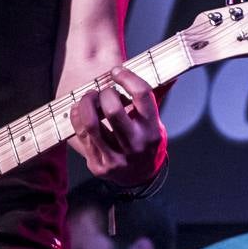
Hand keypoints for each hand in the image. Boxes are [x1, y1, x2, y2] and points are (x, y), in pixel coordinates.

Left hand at [71, 65, 166, 187]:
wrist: (140, 177)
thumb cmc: (146, 141)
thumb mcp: (156, 121)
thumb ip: (158, 96)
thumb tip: (171, 73)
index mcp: (152, 129)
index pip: (142, 95)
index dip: (127, 77)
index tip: (117, 71)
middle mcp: (135, 144)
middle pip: (113, 110)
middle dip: (104, 93)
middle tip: (102, 90)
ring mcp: (116, 158)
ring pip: (91, 124)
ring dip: (86, 103)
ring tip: (88, 97)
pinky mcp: (99, 165)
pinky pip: (81, 135)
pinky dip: (76, 117)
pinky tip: (79, 110)